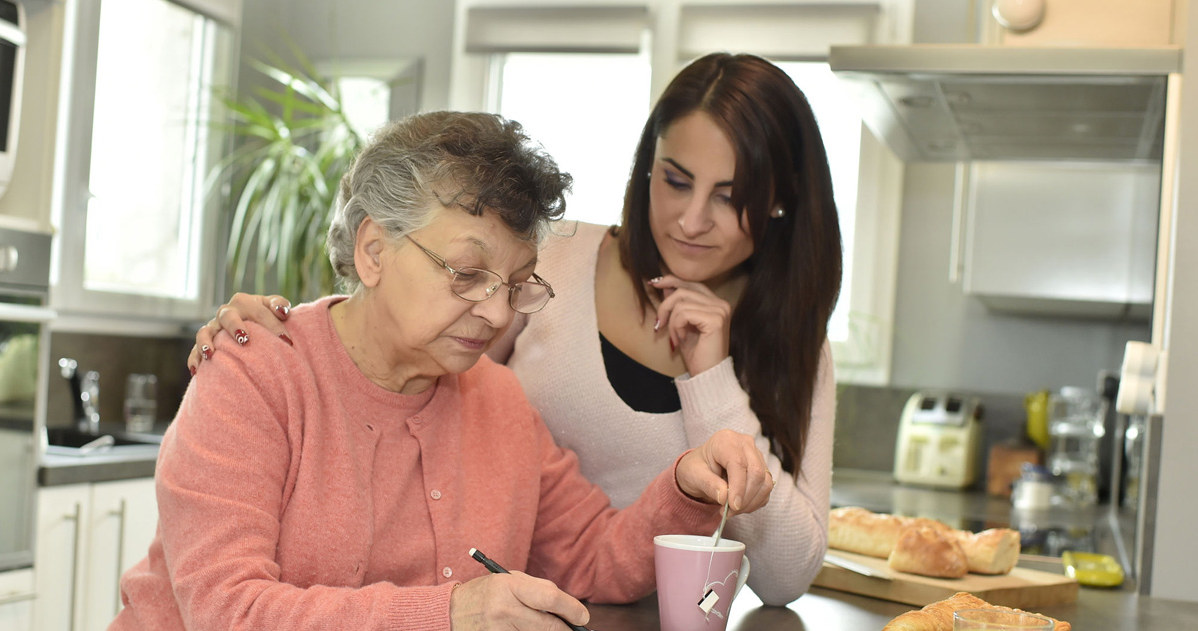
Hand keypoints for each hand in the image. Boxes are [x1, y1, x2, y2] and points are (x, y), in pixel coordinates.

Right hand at [186, 293, 292, 372]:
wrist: (252, 324)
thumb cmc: (266, 316)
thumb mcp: (274, 307)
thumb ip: (280, 304)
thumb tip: (283, 311)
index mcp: (245, 302)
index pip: (259, 312)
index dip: (273, 325)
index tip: (287, 341)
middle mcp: (226, 313)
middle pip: (227, 316)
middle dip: (235, 327)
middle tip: (245, 340)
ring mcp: (214, 328)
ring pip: (204, 332)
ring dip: (206, 342)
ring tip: (210, 354)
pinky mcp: (206, 342)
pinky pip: (194, 350)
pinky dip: (193, 359)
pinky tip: (196, 370)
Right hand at [450, 572, 589, 630]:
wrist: (451, 612)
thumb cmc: (488, 593)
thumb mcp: (510, 580)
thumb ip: (539, 590)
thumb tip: (569, 607)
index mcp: (509, 586)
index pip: (550, 598)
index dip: (572, 609)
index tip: (583, 616)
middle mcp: (504, 610)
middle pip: (548, 626)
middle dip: (566, 630)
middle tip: (575, 629)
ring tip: (551, 629)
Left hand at [648, 276, 730, 375]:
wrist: (707, 375)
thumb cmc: (696, 353)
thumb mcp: (682, 325)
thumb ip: (677, 305)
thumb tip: (664, 285)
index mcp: (716, 303)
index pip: (691, 284)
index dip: (672, 281)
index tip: (654, 284)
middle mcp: (721, 304)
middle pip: (683, 290)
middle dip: (665, 306)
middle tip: (659, 325)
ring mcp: (720, 310)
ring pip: (681, 302)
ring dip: (671, 321)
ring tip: (675, 337)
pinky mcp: (715, 320)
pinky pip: (683, 313)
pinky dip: (676, 327)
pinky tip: (681, 339)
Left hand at [676, 429, 772, 513]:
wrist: (702, 470)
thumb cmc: (696, 468)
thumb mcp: (694, 475)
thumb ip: (709, 484)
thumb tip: (725, 497)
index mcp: (726, 440)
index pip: (738, 463)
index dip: (738, 487)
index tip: (732, 506)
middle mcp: (745, 444)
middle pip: (756, 472)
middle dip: (745, 497)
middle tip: (730, 511)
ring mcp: (756, 456)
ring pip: (765, 482)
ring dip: (751, 502)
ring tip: (732, 510)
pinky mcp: (763, 469)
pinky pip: (766, 489)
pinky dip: (755, 502)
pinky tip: (740, 505)